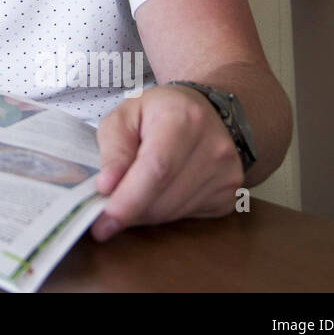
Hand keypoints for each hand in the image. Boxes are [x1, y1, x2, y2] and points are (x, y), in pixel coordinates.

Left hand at [89, 84, 242, 241]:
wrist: (204, 111)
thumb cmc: (158, 112)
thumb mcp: (124, 116)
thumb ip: (113, 149)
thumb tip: (106, 186)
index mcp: (183, 119)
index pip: (157, 169)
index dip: (128, 200)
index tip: (103, 223)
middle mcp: (213, 148)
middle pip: (163, 197)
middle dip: (129, 210)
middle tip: (105, 211)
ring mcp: (227, 174)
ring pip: (173, 213)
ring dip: (145, 212)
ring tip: (132, 192)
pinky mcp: (230, 195)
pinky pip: (187, 216)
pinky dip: (164, 212)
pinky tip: (159, 191)